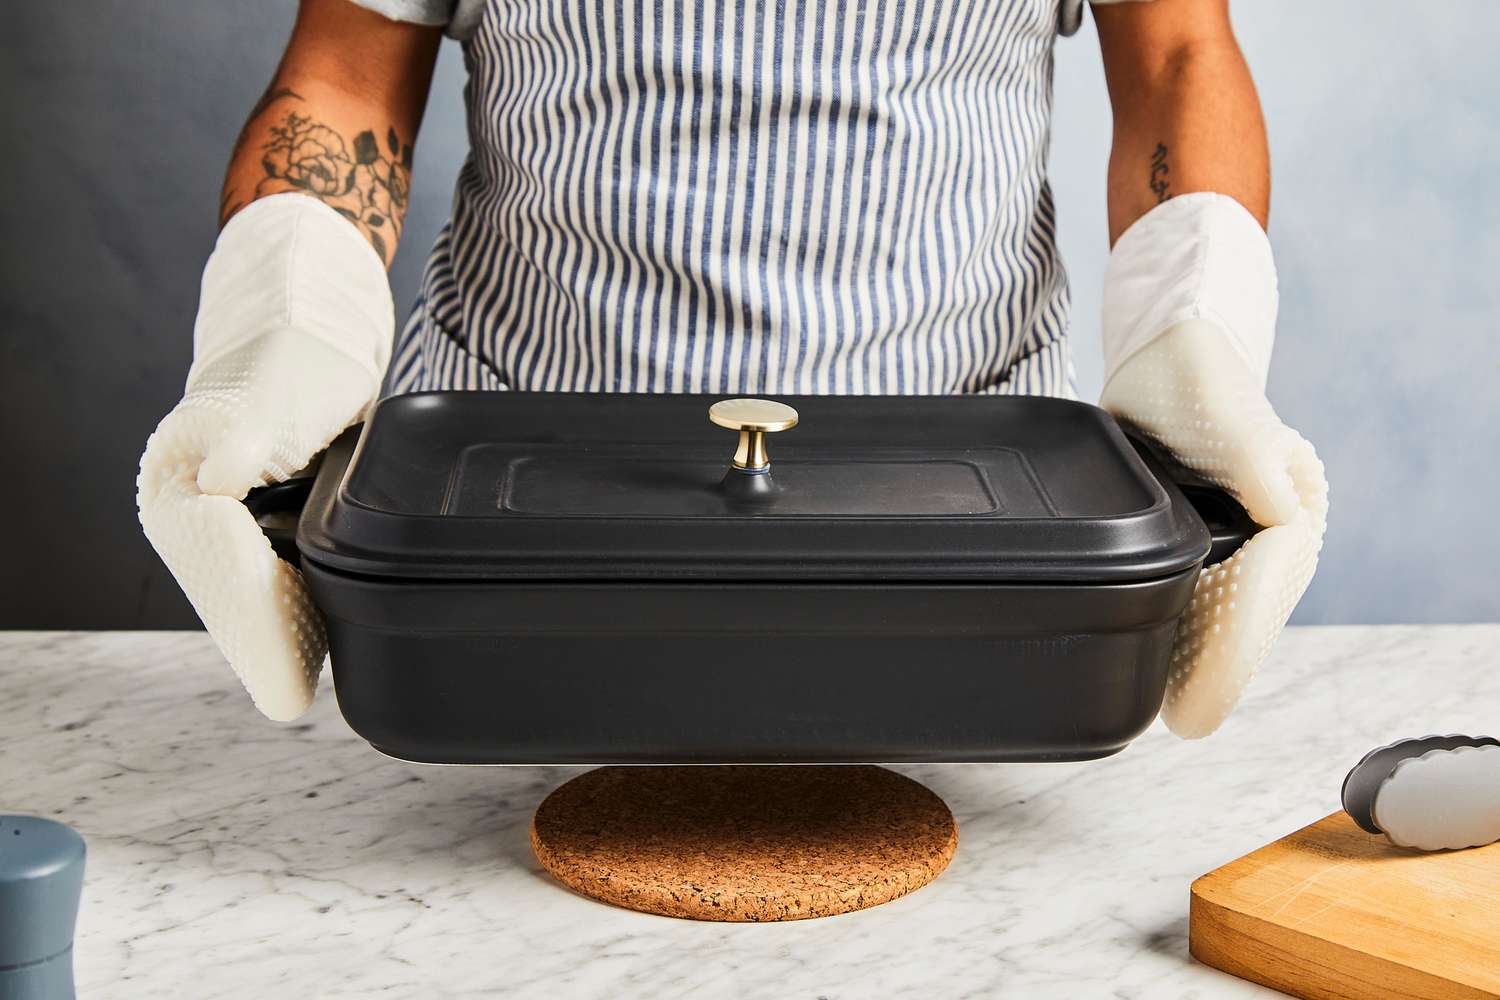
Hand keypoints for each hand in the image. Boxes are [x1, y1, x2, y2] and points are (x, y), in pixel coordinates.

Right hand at [137, 195, 391, 719]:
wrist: (308, 327)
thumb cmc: (298, 355)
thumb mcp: (281, 391)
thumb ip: (248, 434)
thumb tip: (219, 480)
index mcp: (188, 484)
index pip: (220, 577)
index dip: (254, 631)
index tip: (283, 683)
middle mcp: (196, 507)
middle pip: (226, 595)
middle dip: (262, 647)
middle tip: (292, 700)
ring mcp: (225, 515)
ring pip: (246, 590)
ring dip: (275, 633)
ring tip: (302, 682)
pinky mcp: (256, 514)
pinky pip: (268, 572)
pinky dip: (291, 603)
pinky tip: (318, 630)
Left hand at [1102, 318, 1327, 737]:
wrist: (1167, 357)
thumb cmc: (1195, 375)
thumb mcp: (1222, 408)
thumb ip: (1250, 455)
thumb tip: (1281, 514)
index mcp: (1286, 505)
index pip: (1264, 588)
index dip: (1233, 648)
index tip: (1202, 697)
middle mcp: (1269, 528)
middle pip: (1249, 612)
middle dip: (1221, 669)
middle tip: (1185, 722)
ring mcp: (1239, 534)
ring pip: (1227, 608)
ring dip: (1204, 658)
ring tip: (1174, 711)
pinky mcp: (1207, 532)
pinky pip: (1202, 589)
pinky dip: (1184, 626)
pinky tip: (1159, 658)